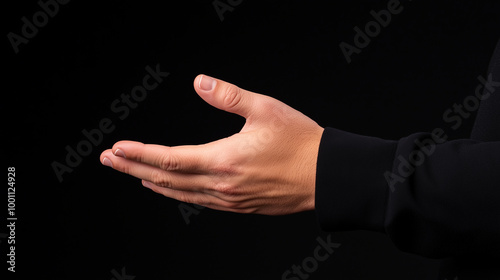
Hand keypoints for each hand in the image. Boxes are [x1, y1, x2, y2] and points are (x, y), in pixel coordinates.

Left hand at [100, 75, 323, 214]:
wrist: (326, 176)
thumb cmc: (300, 142)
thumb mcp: (266, 109)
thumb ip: (229, 96)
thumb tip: (200, 82)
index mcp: (224, 159)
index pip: (169, 158)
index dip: (139, 154)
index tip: (116, 149)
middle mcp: (222, 184)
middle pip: (166, 178)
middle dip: (134, 167)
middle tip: (109, 159)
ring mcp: (230, 199)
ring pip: (180, 193)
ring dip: (152, 181)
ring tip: (132, 172)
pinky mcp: (239, 206)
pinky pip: (198, 201)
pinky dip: (177, 193)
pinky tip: (169, 188)